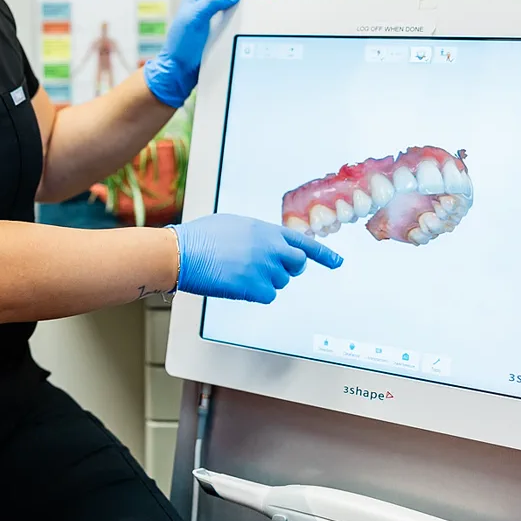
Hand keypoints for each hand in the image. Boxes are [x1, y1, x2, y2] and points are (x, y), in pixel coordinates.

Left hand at [142, 0, 272, 107]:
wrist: (177, 70)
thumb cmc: (180, 46)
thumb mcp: (194, 19)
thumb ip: (212, 3)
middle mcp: (204, 5)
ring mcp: (210, 18)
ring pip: (233, 5)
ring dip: (248, 4)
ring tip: (263, 5)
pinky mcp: (216, 31)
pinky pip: (233, 19)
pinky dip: (244, 16)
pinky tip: (252, 18)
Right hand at [170, 214, 341, 302]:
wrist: (182, 253)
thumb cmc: (200, 238)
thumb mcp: (234, 225)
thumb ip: (257, 234)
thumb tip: (267, 245)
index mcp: (266, 229)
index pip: (303, 242)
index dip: (323, 254)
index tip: (337, 262)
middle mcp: (271, 247)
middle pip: (297, 265)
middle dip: (288, 269)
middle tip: (269, 270)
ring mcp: (265, 267)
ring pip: (280, 282)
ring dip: (263, 281)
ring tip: (237, 271)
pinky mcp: (256, 287)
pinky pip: (268, 296)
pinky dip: (254, 294)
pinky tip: (236, 284)